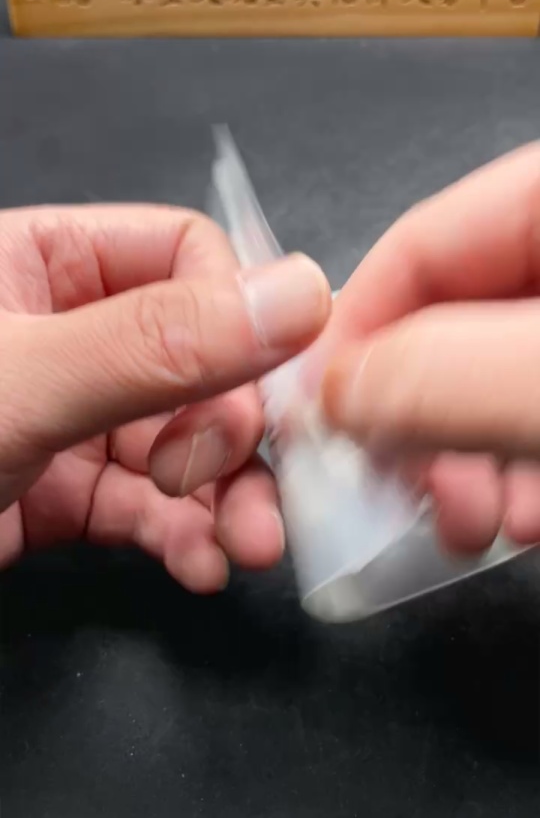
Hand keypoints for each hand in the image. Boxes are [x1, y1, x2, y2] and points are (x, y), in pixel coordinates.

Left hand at [0, 205, 329, 589]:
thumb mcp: (26, 381)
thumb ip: (156, 343)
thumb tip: (298, 297)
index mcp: (48, 261)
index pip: (188, 255)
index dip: (235, 323)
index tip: (249, 397)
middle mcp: (70, 331)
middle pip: (202, 360)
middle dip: (236, 432)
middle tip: (241, 483)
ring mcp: (71, 414)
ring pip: (185, 443)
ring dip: (227, 498)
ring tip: (250, 544)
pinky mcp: (65, 491)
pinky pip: (147, 505)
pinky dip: (182, 535)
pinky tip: (201, 563)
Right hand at [321, 142, 539, 552]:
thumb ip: (445, 376)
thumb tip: (339, 393)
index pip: (423, 240)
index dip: (353, 331)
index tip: (315, 418)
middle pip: (456, 316)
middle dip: (416, 417)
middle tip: (394, 487)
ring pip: (498, 374)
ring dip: (467, 460)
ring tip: (468, 522)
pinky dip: (523, 466)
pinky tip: (523, 516)